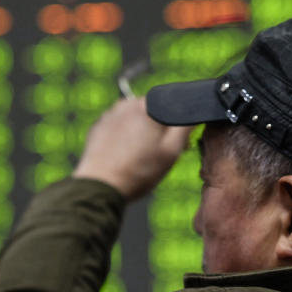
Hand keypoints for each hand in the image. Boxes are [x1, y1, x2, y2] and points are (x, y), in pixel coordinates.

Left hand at [73, 98, 192, 200]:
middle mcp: (126, 104)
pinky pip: (118, 127)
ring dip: (140, 132)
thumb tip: (193, 114)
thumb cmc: (139, 171)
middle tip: (159, 153)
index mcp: (147, 106)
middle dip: (158, 128)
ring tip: (140, 157)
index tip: (178, 143)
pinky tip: (125, 155)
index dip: (177, 125)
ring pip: (134, 119)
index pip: (172, 105)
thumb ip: (185, 127)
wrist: (101, 186)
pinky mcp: (98, 127)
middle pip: (152, 112)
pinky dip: (124, 137)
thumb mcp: (171, 151)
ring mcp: (109, 115)